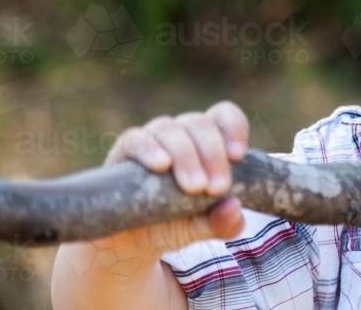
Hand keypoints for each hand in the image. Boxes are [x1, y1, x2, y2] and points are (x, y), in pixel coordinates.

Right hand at [98, 100, 250, 254]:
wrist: (127, 244)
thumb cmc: (171, 224)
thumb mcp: (200, 227)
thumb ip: (222, 222)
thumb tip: (234, 208)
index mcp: (205, 144)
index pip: (222, 116)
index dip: (233, 128)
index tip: (238, 156)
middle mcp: (179, 135)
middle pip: (199, 123)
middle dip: (213, 154)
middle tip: (218, 188)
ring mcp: (150, 140)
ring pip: (169, 128)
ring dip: (186, 155)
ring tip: (195, 186)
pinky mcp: (122, 153)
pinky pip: (134, 139)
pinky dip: (149, 149)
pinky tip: (161, 166)